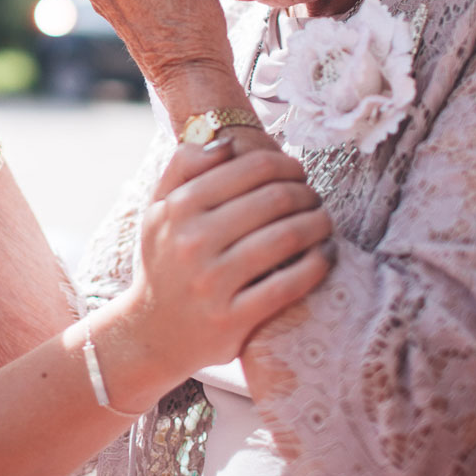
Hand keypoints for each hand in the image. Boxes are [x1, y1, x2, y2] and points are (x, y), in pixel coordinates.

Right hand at [93, 138, 332, 409]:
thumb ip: (183, 167)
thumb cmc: (164, 261)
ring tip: (323, 221)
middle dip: (306, 192)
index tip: (296, 171)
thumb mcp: (158, 210)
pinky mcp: (233, 319)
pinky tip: (324, 255)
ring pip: (287, 237)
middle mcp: (192, 242)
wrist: (151, 332)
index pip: (250, 167)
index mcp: (177, 208)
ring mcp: (213, 283)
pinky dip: (317, 264)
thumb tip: (229, 142)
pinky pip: (289, 284)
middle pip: (274, 199)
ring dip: (318, 223)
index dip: (284, 163)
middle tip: (313, 196)